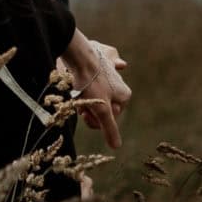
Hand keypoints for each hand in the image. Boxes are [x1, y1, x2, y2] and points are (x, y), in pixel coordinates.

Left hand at [62, 30, 131, 150]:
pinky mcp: (101, 59)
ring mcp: (111, 70)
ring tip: (77, 91)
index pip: (109, 117)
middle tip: (80, 104)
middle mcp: (120, 83)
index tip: (85, 115)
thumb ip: (110, 128)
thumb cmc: (91, 83)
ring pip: (99, 90)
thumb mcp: (101, 109)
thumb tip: (117, 147)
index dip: (95, 120)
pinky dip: (101, 70)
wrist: (79, 55)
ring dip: (87, 94)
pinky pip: (103, 67)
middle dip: (91, 107)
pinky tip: (103, 69)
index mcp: (124, 95)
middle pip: (104, 104)